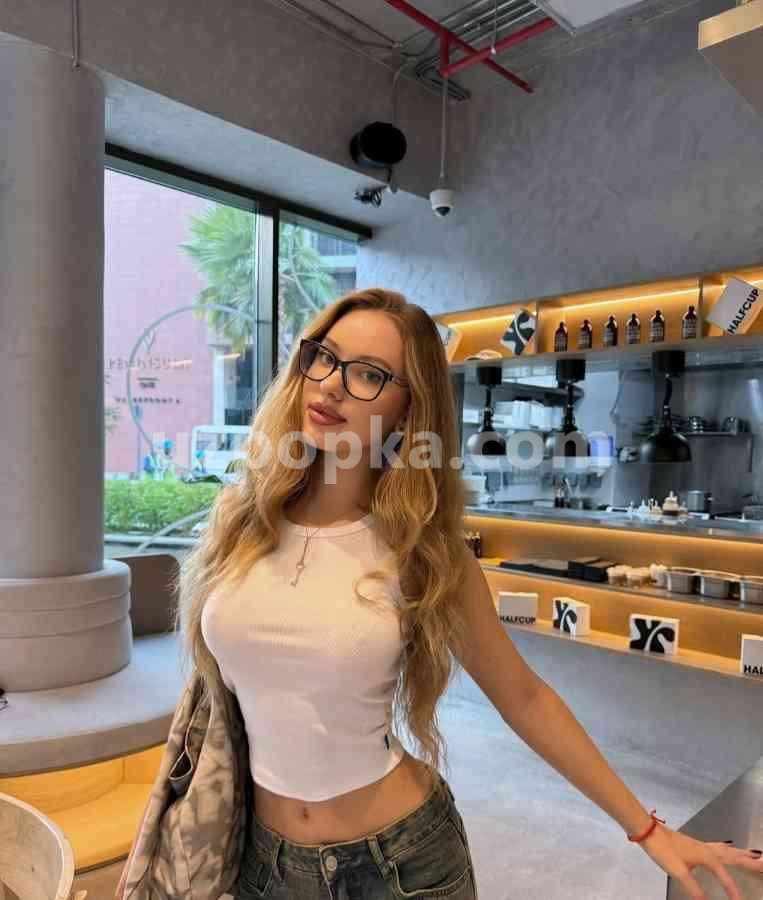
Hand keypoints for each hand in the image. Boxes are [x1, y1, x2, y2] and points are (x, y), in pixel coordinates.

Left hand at [639, 822, 762, 899]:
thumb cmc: (663, 850)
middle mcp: (708, 849)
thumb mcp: (678, 872)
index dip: (733, 891)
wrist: (648, 831)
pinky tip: (727, 848)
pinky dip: (728, 849)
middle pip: (734, 856)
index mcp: (707, 856)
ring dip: (742, 854)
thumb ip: (694, 890)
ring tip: (755, 856)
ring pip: (728, 850)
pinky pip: (719, 847)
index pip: (725, 876)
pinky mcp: (696, 844)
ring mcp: (702, 845)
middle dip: (751, 862)